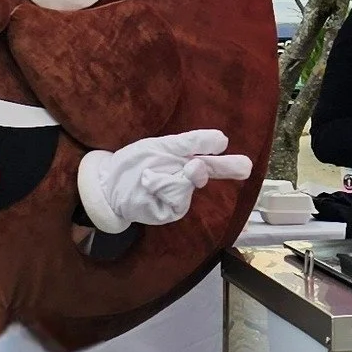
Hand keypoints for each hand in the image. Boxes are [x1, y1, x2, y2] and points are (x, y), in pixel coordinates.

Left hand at [77, 130, 252, 235]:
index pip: (211, 155)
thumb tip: (223, 141)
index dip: (225, 158)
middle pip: (212, 171)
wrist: (106, 186)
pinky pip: (176, 196)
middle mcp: (187, 178)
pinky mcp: (170, 211)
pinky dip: (163, 187)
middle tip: (246, 167)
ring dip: (172, 176)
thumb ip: (192, 142)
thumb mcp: (162, 146)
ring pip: (190, 182)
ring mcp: (180, 196)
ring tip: (150, 175)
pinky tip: (150, 185)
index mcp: (186, 159)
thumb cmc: (133, 164)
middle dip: (227, 167)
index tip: (238, 158)